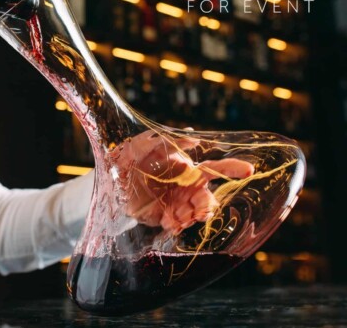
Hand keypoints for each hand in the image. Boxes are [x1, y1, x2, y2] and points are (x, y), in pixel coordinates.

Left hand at [110, 130, 253, 234]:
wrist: (109, 184)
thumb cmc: (126, 159)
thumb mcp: (139, 146)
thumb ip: (165, 141)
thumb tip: (193, 135)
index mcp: (185, 168)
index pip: (215, 168)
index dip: (233, 168)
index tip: (249, 170)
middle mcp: (186, 187)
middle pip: (207, 198)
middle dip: (204, 205)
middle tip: (192, 210)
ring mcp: (178, 203)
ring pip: (196, 213)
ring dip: (189, 216)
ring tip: (172, 216)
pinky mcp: (167, 217)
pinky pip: (180, 225)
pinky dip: (176, 225)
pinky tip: (165, 221)